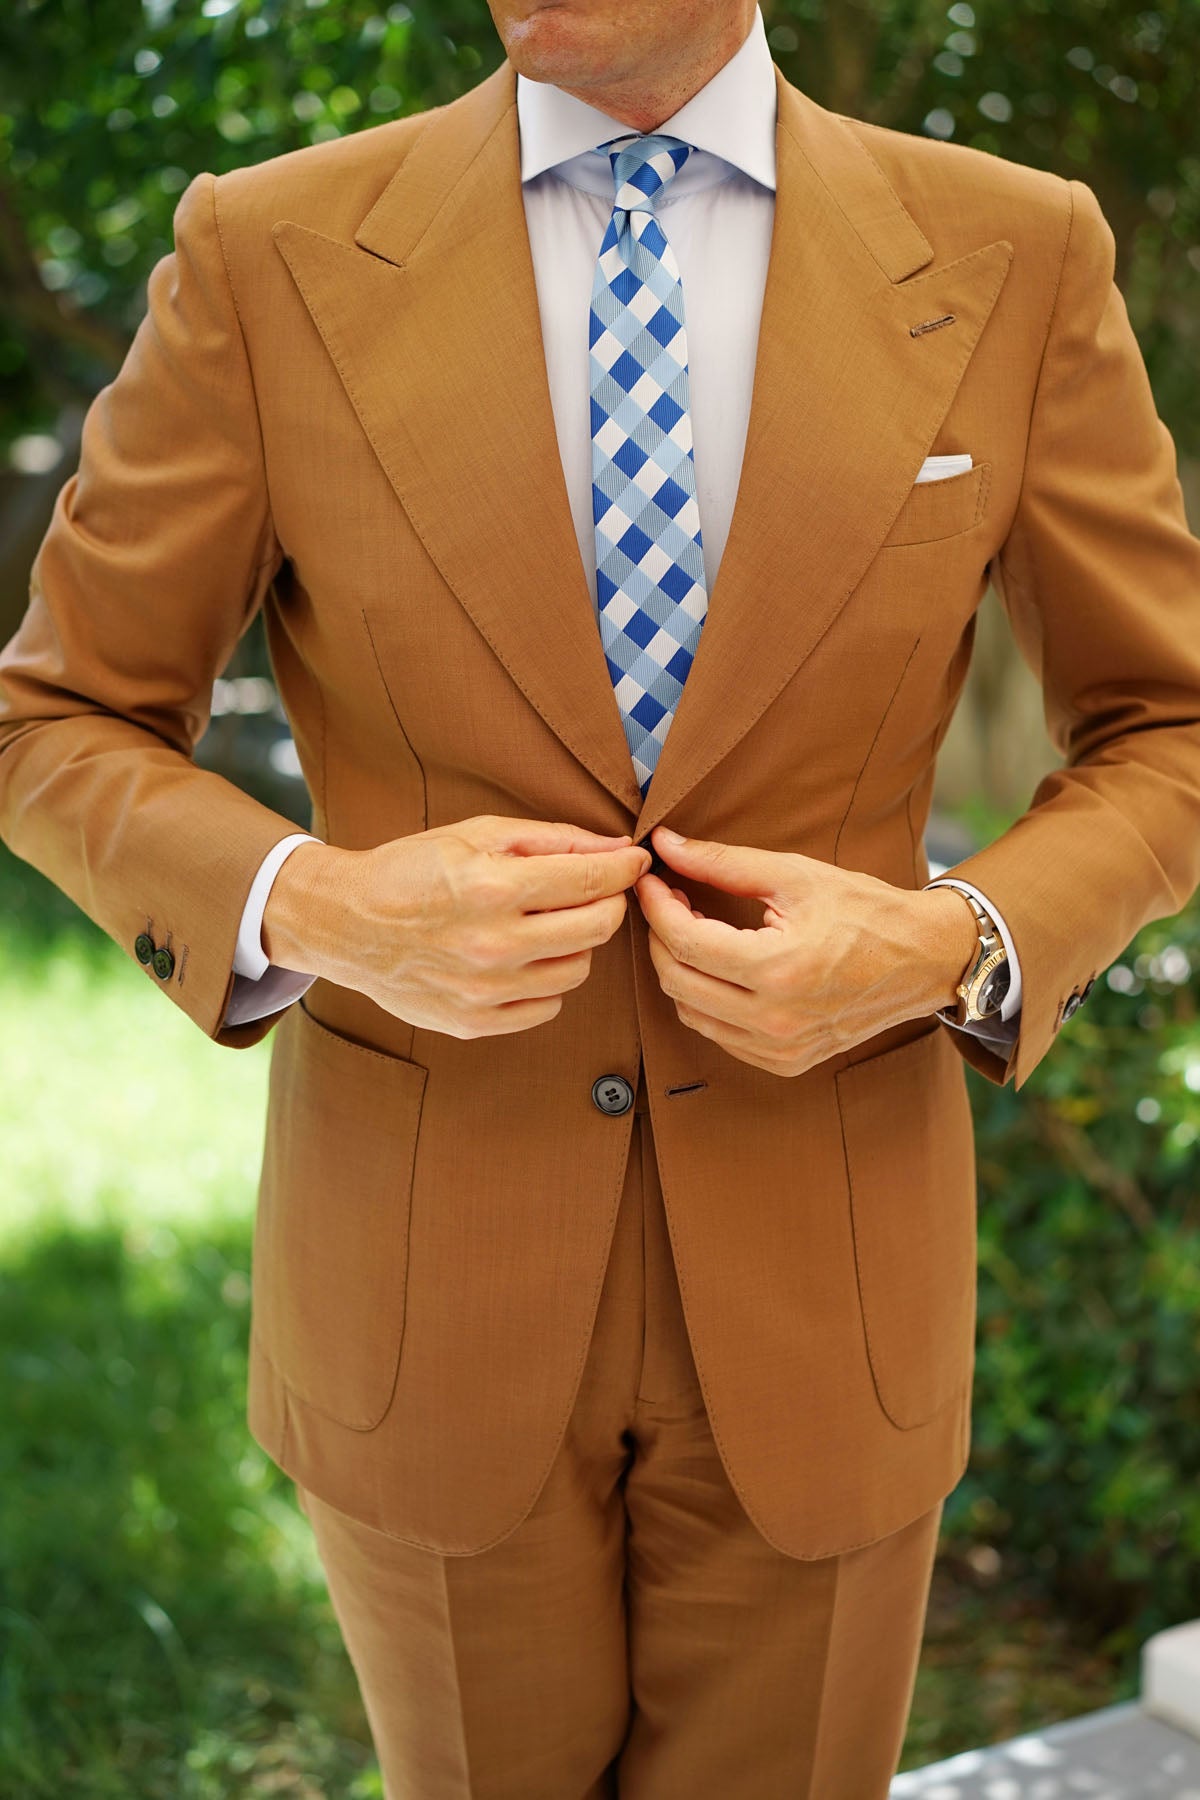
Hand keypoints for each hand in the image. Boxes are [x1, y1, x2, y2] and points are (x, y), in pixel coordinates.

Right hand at [262, 815, 651, 1037]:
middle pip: (597, 928)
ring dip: (576, 943)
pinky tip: (522, 956)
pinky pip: (548, 1005)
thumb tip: (619, 847)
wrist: (347, 924)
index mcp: (492, 888)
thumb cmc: (414, 869)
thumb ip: (555, 839)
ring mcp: (484, 991)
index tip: (634, 860)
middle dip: (608, 903)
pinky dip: (547, 979)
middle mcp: (493, 945)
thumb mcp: (479, 833)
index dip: (624, 868)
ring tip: (545, 923)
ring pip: (578, 969)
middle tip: (592, 890)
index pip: (591, 882)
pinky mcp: (475, 1022)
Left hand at [633, 826, 978, 1076]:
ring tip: (695, 929)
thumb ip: (722, 863)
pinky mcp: (785, 1062)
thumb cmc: (864, 911)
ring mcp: (780, 1048)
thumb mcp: (794, 876)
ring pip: (690, 1011)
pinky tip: (720, 966)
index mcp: (779, 969)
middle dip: (660, 935)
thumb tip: (665, 845)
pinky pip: (719, 1034)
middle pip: (676, 980)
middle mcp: (775, 1019)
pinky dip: (705, 1000)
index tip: (652, 878)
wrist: (923, 960)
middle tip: (671, 899)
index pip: (684, 941)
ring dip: (679, 968)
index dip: (656, 905)